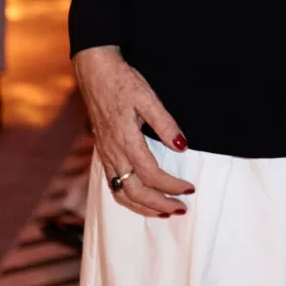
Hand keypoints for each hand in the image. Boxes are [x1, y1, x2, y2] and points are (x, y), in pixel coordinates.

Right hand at [73, 45, 192, 218]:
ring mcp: (106, 155)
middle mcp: (113, 153)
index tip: (191, 188)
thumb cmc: (123, 83)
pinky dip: (129, 198)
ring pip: (121, 193)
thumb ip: (165, 124)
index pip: (152, 175)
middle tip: (182, 209)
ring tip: (164, 212)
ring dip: (143, 206)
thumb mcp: (148, 98)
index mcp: (126, 141)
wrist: (95, 73)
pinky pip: (113, 185)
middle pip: (135, 191)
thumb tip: (182, 147)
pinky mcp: (103, 153)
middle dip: (159, 204)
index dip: (172, 185)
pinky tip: (142, 199)